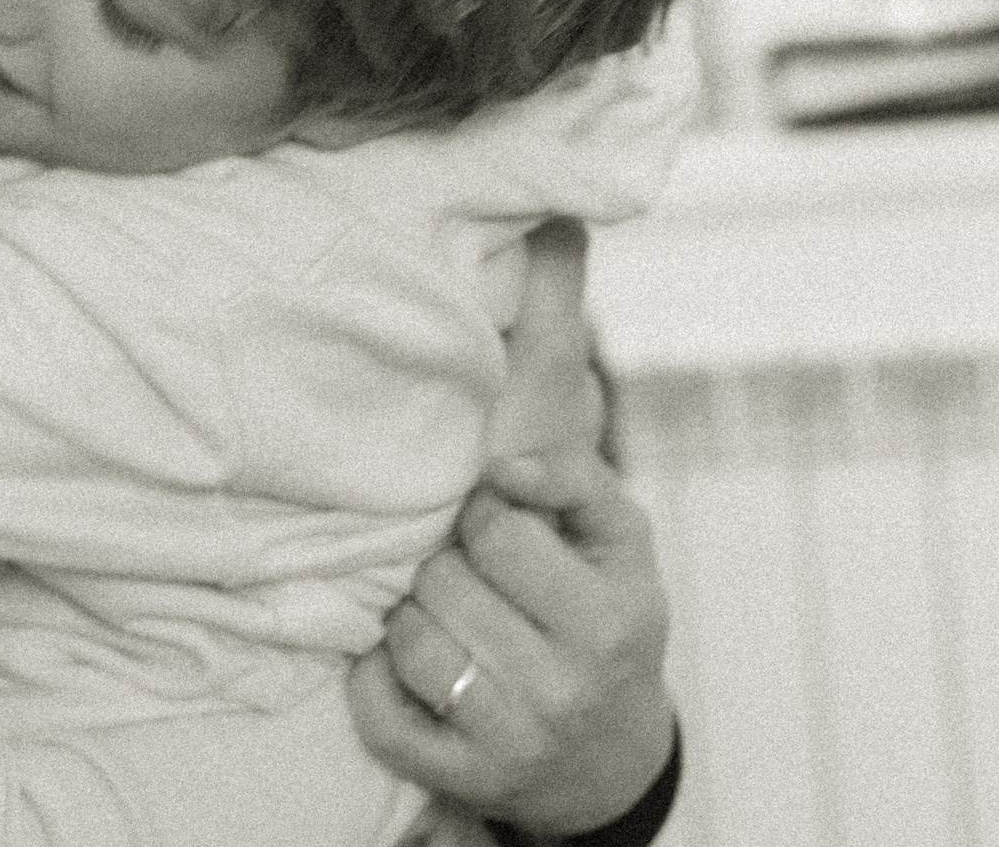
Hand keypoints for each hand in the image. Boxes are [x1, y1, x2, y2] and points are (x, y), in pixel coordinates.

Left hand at [348, 221, 675, 836]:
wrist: (602, 756)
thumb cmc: (591, 596)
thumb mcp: (607, 512)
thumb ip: (567, 392)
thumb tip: (555, 223)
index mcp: (619, 593)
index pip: (509, 512)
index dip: (491, 498)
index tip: (494, 486)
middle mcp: (581, 665)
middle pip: (452, 568)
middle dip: (446, 556)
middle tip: (467, 564)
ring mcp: (524, 726)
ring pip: (411, 630)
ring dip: (410, 617)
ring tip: (448, 614)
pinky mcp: (467, 774)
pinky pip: (382, 707)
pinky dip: (379, 687)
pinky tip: (409, 673)